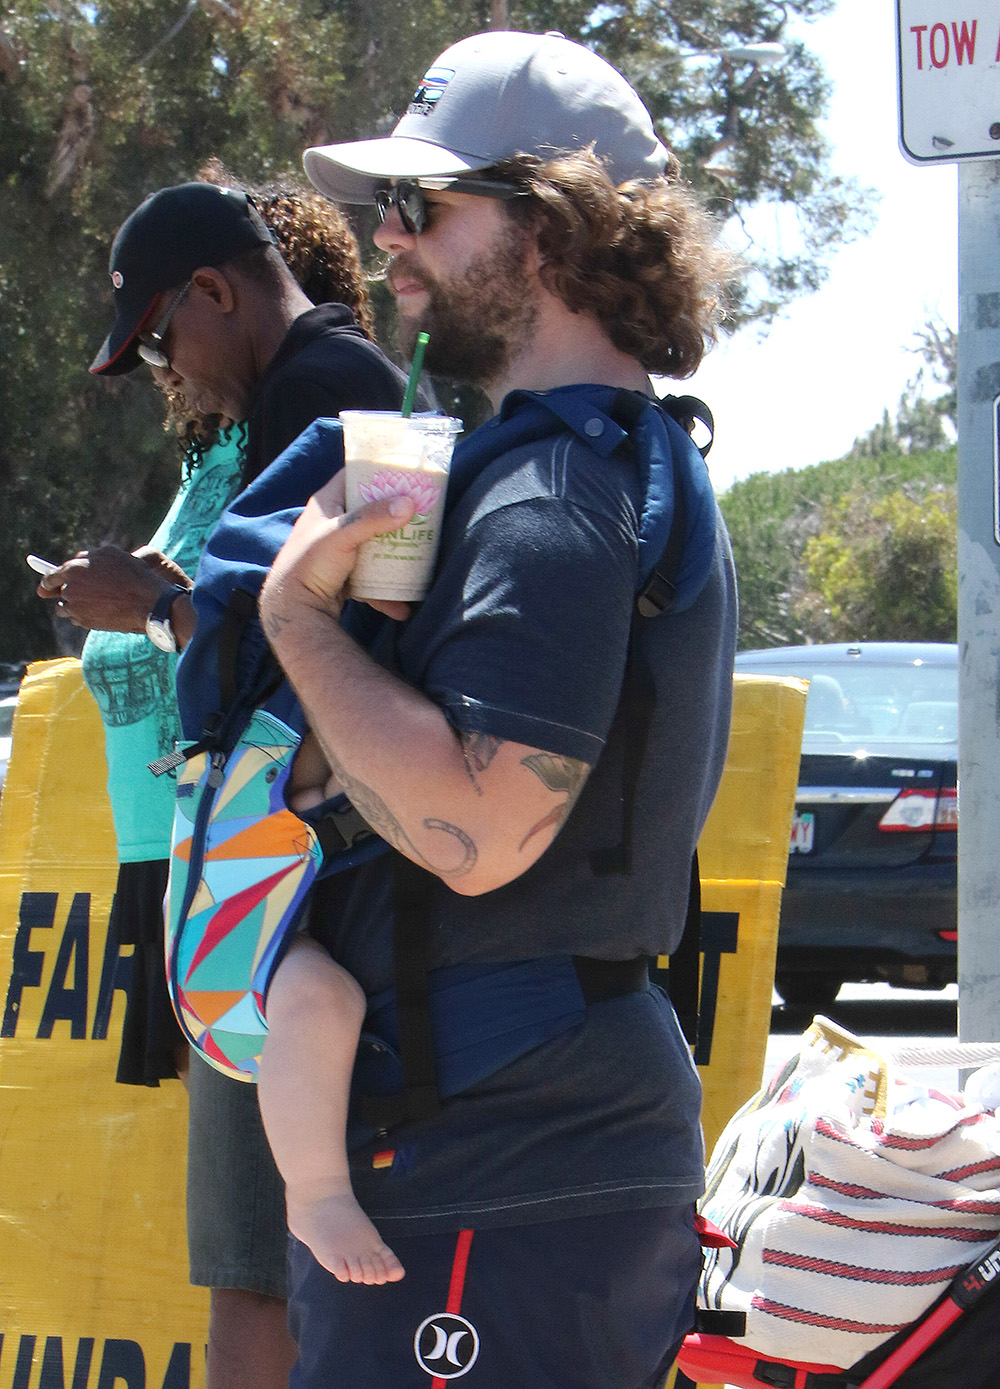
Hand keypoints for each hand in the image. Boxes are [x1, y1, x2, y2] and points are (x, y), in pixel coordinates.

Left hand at [36, 545, 184, 632]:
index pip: (50, 578)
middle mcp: (70, 590)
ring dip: (74, 606)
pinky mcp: (86, 623)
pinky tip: (102, 610)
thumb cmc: (134, 575)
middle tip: (84, 592)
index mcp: (73, 569)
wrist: (148, 602)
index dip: (48, 582)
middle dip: (68, 593)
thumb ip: (88, 557)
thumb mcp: (111, 554)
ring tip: (95, 602)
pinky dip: (85, 616)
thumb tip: (77, 560)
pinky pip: (78, 620)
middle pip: (59, 594)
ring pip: (66, 609)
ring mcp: (77, 608)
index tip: (46, 586)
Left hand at [260, 473, 415, 633]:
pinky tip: (403, 606)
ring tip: (419, 555)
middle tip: (420, 512)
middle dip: (395, 514)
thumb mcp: (340, 535)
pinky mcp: (346, 575)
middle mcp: (333, 523)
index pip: (353, 476)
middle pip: (371, 511)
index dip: (376, 471)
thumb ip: (372, 518)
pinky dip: (386, 589)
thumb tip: (408, 504)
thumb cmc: (309, 565)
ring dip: (395, 552)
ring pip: (375, 545)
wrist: (294, 611)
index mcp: (326, 503)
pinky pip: (372, 577)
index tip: (404, 473)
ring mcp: (340, 550)